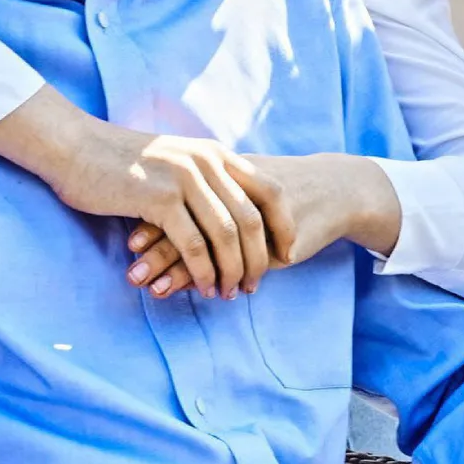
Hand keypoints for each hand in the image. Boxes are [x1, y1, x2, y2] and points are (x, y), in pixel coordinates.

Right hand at [0, 91, 277, 297]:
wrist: (75, 147)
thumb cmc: (122, 161)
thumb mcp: (175, 160)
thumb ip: (204, 179)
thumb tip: (230, 214)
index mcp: (216, 154)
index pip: (270, 191)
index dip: (284, 225)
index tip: (288, 254)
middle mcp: (207, 162)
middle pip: (252, 219)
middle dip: (258, 259)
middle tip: (254, 285)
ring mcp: (184, 179)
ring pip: (226, 235)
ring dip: (231, 271)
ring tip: (229, 293)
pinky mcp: (159, 199)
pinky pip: (193, 245)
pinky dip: (202, 272)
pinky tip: (202, 287)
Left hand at [124, 153, 400, 295]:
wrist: (338, 186)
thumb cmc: (284, 188)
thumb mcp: (242, 183)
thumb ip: (208, 192)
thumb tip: (160, 205)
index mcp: (220, 173)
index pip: (176, 196)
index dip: (149, 218)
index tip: (125, 241)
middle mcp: (233, 191)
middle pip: (185, 221)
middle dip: (156, 250)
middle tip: (130, 272)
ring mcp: (254, 213)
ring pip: (208, 242)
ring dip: (177, 268)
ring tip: (150, 288)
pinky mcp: (274, 234)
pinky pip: (237, 257)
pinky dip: (214, 273)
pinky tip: (195, 289)